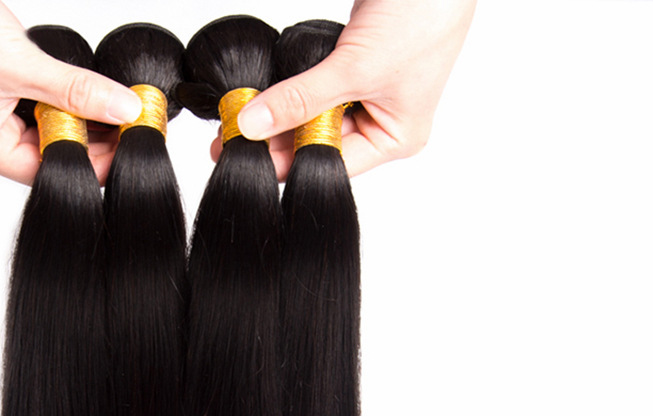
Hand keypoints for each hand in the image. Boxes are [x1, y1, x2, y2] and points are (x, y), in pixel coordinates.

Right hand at [0, 0, 140, 184]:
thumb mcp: (22, 62)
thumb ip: (76, 89)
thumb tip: (121, 109)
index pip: (50, 168)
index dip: (92, 158)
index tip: (127, 141)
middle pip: (50, 154)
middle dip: (90, 137)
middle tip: (127, 120)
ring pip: (47, 132)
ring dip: (78, 118)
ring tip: (111, 104)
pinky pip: (36, 111)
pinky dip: (60, 102)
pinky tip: (84, 93)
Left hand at [225, 0, 476, 179]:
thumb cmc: (423, 13)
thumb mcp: (356, 67)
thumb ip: (302, 98)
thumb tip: (254, 125)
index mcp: (395, 139)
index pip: (330, 163)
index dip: (286, 160)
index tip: (244, 155)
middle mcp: (381, 123)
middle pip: (317, 141)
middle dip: (276, 137)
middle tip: (230, 136)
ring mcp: (367, 93)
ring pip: (312, 114)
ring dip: (280, 112)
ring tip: (239, 115)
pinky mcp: (353, 64)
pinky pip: (314, 86)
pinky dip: (291, 87)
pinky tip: (264, 92)